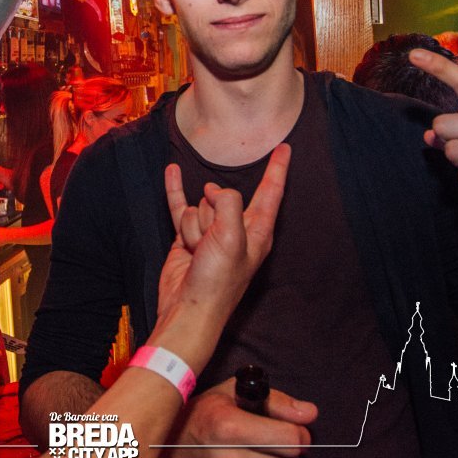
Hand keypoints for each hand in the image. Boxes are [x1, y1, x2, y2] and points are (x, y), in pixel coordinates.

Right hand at [157, 144, 290, 325]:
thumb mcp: (232, 238)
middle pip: (223, 196)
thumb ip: (229, 204)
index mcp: (257, 231)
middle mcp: (237, 229)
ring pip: (199, 205)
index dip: (278, 168)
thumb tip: (213, 191)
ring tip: (196, 251)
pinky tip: (172, 171)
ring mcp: (211, 233)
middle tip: (210, 241)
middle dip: (211, 212)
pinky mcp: (188, 237)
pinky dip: (175, 189)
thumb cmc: (217, 283)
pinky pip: (180, 207)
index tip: (285, 148)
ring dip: (192, 225)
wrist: (187, 309)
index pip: (271, 192)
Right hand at [157, 377, 316, 457]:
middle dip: (292, 457)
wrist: (168, 445)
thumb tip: (309, 414)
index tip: (292, 430)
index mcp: (228, 427)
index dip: (299, 432)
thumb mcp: (233, 393)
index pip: (292, 439)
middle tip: (280, 448)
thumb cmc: (203, 415)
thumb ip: (276, 401)